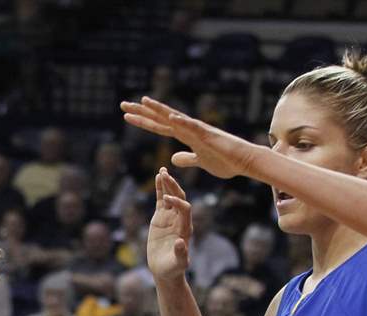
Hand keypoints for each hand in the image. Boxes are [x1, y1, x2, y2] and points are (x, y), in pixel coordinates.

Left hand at [121, 97, 255, 179]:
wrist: (244, 161)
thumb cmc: (225, 161)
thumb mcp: (199, 162)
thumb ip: (186, 158)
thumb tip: (172, 158)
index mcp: (186, 136)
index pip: (159, 126)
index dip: (143, 121)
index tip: (127, 116)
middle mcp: (189, 129)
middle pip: (161, 118)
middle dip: (142, 112)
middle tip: (123, 105)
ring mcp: (198, 131)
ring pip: (174, 118)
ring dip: (159, 110)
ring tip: (143, 102)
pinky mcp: (208, 136)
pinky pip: (193, 128)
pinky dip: (182, 122)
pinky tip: (170, 117)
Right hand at [145, 168, 191, 282]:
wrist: (165, 270)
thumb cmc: (173, 269)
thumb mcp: (178, 264)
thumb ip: (181, 254)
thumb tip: (180, 243)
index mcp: (186, 228)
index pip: (185, 209)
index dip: (178, 202)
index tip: (167, 200)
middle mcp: (180, 219)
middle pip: (180, 198)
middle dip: (174, 187)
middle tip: (166, 175)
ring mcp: (170, 217)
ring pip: (171, 196)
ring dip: (167, 183)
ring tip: (162, 171)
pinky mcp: (161, 217)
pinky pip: (161, 200)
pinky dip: (160, 189)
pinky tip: (158, 176)